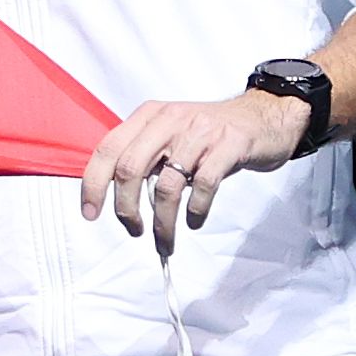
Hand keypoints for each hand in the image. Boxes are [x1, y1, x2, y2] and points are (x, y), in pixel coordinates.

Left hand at [80, 90, 308, 258]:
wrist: (265, 117)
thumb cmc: (211, 133)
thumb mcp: (171, 133)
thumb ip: (144, 155)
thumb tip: (117, 195)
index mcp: (149, 116)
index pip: (107, 149)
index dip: (93, 184)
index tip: (90, 213)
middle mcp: (170, 120)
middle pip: (130, 168)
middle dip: (126, 208)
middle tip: (133, 230)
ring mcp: (200, 131)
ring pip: (167, 185)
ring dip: (163, 222)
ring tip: (165, 239)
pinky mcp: (230, 145)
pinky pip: (204, 185)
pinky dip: (195, 211)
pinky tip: (194, 220)